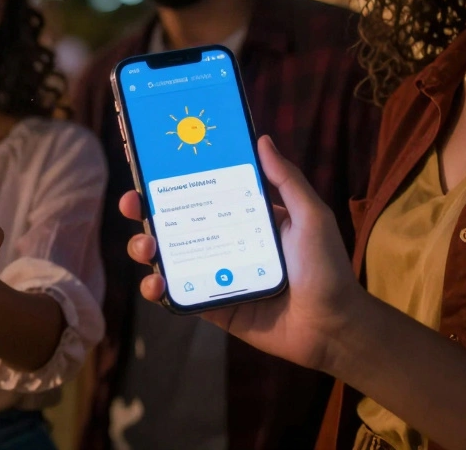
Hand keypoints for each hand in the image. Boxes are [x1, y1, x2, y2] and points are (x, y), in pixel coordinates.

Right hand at [122, 135, 365, 371]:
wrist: (332, 326)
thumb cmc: (326, 267)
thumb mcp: (311, 216)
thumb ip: (287, 180)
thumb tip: (262, 139)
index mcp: (242, 216)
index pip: (200, 192)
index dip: (172, 180)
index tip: (149, 168)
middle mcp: (223, 241)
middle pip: (172, 221)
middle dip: (144, 211)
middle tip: (132, 204)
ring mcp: (213, 273)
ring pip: (166, 256)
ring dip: (145, 248)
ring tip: (145, 247)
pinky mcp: (210, 303)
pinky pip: (176, 293)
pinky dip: (157, 288)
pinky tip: (155, 283)